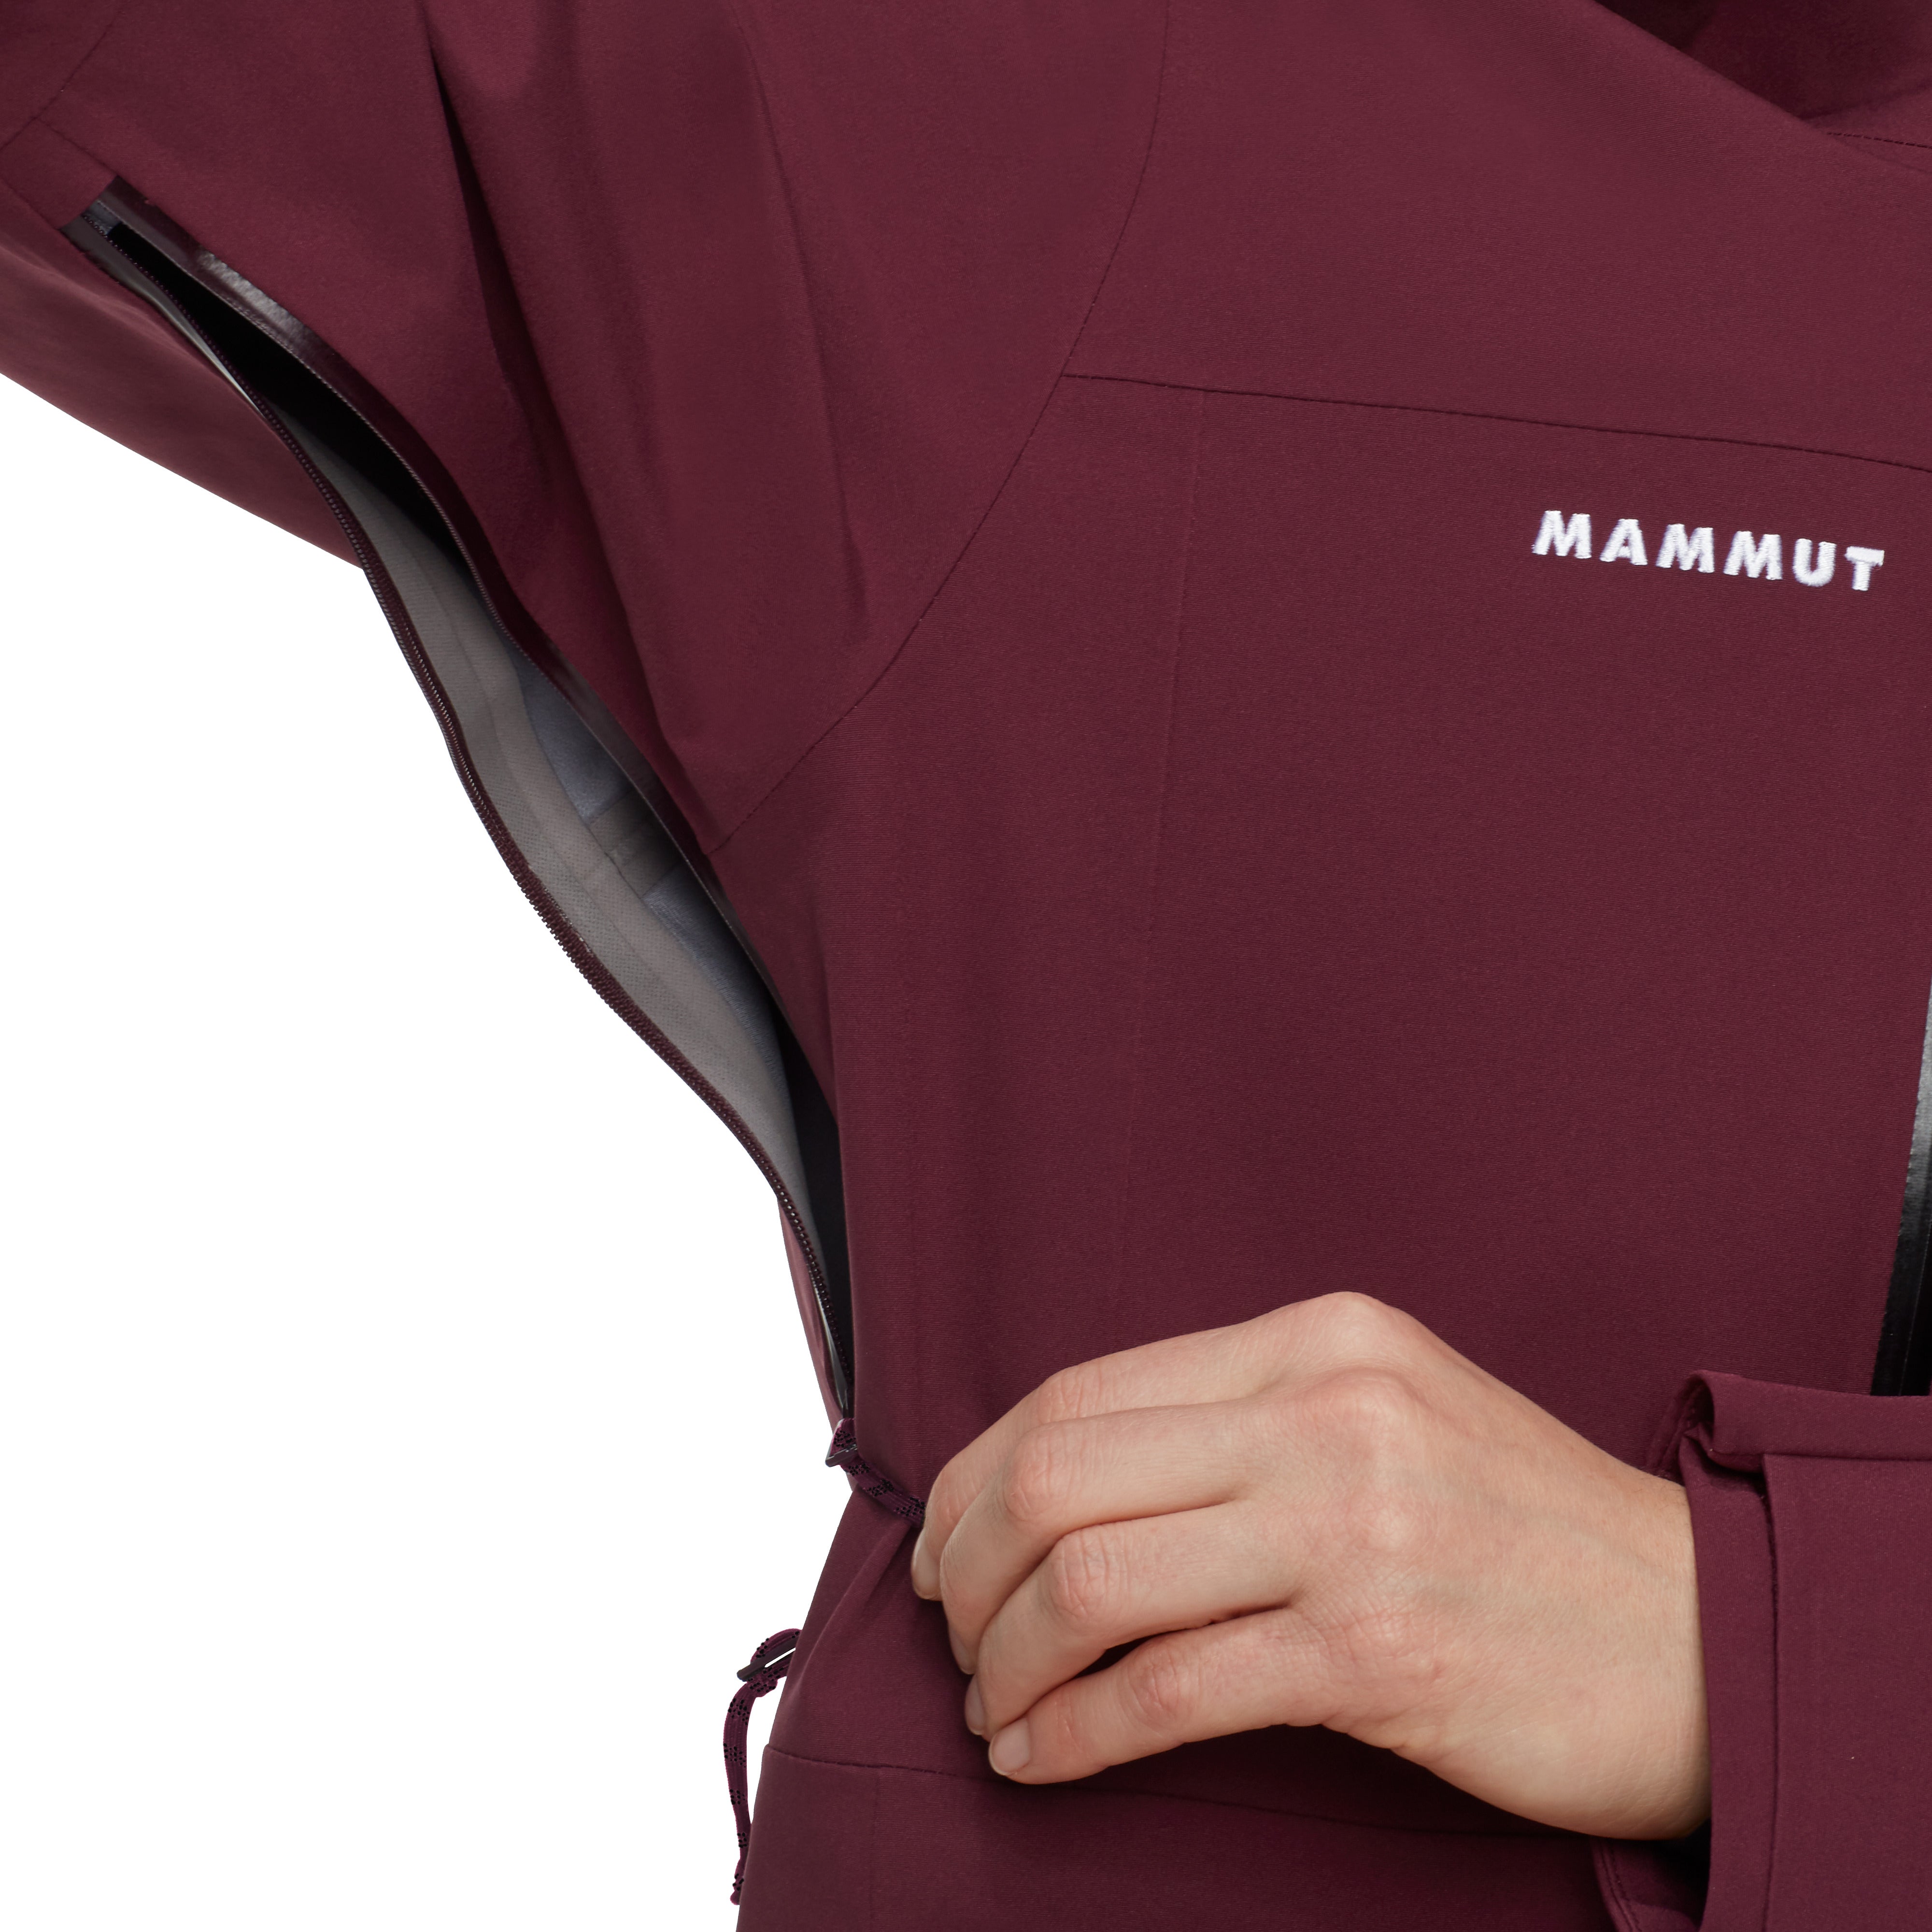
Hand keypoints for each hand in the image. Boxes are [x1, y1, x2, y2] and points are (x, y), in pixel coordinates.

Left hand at [909, 1293, 1707, 1838]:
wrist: (1696, 1629)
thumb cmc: (1517, 1528)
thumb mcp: (1381, 1416)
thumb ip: (1235, 1425)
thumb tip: (1057, 1480)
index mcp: (1317, 1339)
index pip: (1078, 1393)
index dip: (974, 1476)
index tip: (942, 1544)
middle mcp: (1328, 1412)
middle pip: (1058, 1477)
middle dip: (966, 1568)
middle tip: (953, 1630)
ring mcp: (1353, 1530)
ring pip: (1089, 1583)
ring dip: (1006, 1659)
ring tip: (994, 1703)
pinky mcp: (1376, 1656)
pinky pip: (1165, 1694)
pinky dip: (1073, 1734)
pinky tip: (1041, 1758)